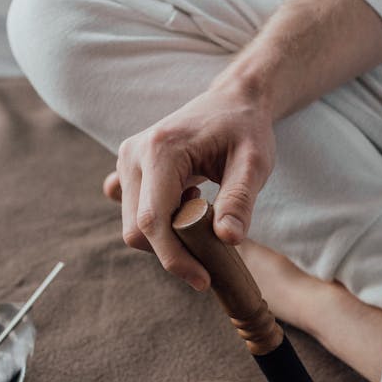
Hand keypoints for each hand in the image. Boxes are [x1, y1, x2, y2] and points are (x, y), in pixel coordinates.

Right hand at [102, 84, 275, 289]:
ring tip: (202, 218)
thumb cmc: (246, 129)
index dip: (175, 258)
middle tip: (211, 253)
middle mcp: (133, 154)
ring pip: (133, 226)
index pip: (154, 221)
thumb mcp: (255, 163)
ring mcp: (126, 161)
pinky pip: (133, 213)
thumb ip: (240, 200)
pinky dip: (158, 225)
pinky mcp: (128, 169)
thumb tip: (228, 240)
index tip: (203, 280)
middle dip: (172, 253)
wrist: (232, 101)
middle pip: (137, 230)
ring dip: (167, 239)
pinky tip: (184, 208)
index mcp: (160, 151)